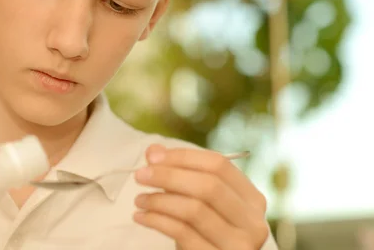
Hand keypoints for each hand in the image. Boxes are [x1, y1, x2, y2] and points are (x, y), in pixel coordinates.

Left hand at [133, 145, 268, 249]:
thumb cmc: (204, 232)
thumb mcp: (196, 202)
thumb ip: (178, 173)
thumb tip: (153, 151)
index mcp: (251, 198)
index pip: (219, 165)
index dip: (183, 157)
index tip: (152, 157)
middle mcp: (252, 221)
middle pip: (208, 186)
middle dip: (169, 176)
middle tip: (140, 175)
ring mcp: (239, 245)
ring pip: (194, 210)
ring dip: (159, 200)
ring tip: (139, 200)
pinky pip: (183, 233)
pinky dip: (157, 221)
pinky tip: (141, 217)